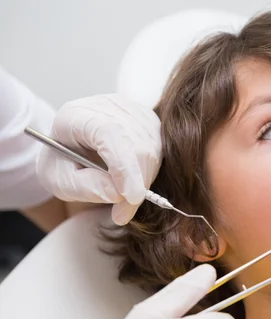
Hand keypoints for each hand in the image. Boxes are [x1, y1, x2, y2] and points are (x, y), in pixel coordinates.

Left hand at [36, 94, 161, 224]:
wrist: (71, 146)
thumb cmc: (63, 163)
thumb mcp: (60, 181)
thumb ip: (84, 187)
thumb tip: (117, 194)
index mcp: (78, 115)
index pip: (110, 133)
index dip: (124, 166)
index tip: (131, 197)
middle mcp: (109, 106)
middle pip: (137, 144)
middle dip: (136, 182)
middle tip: (122, 212)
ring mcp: (134, 111)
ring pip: (153, 149)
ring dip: (144, 180)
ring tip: (124, 196)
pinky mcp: (150, 120)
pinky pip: (161, 150)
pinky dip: (151, 173)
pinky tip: (134, 181)